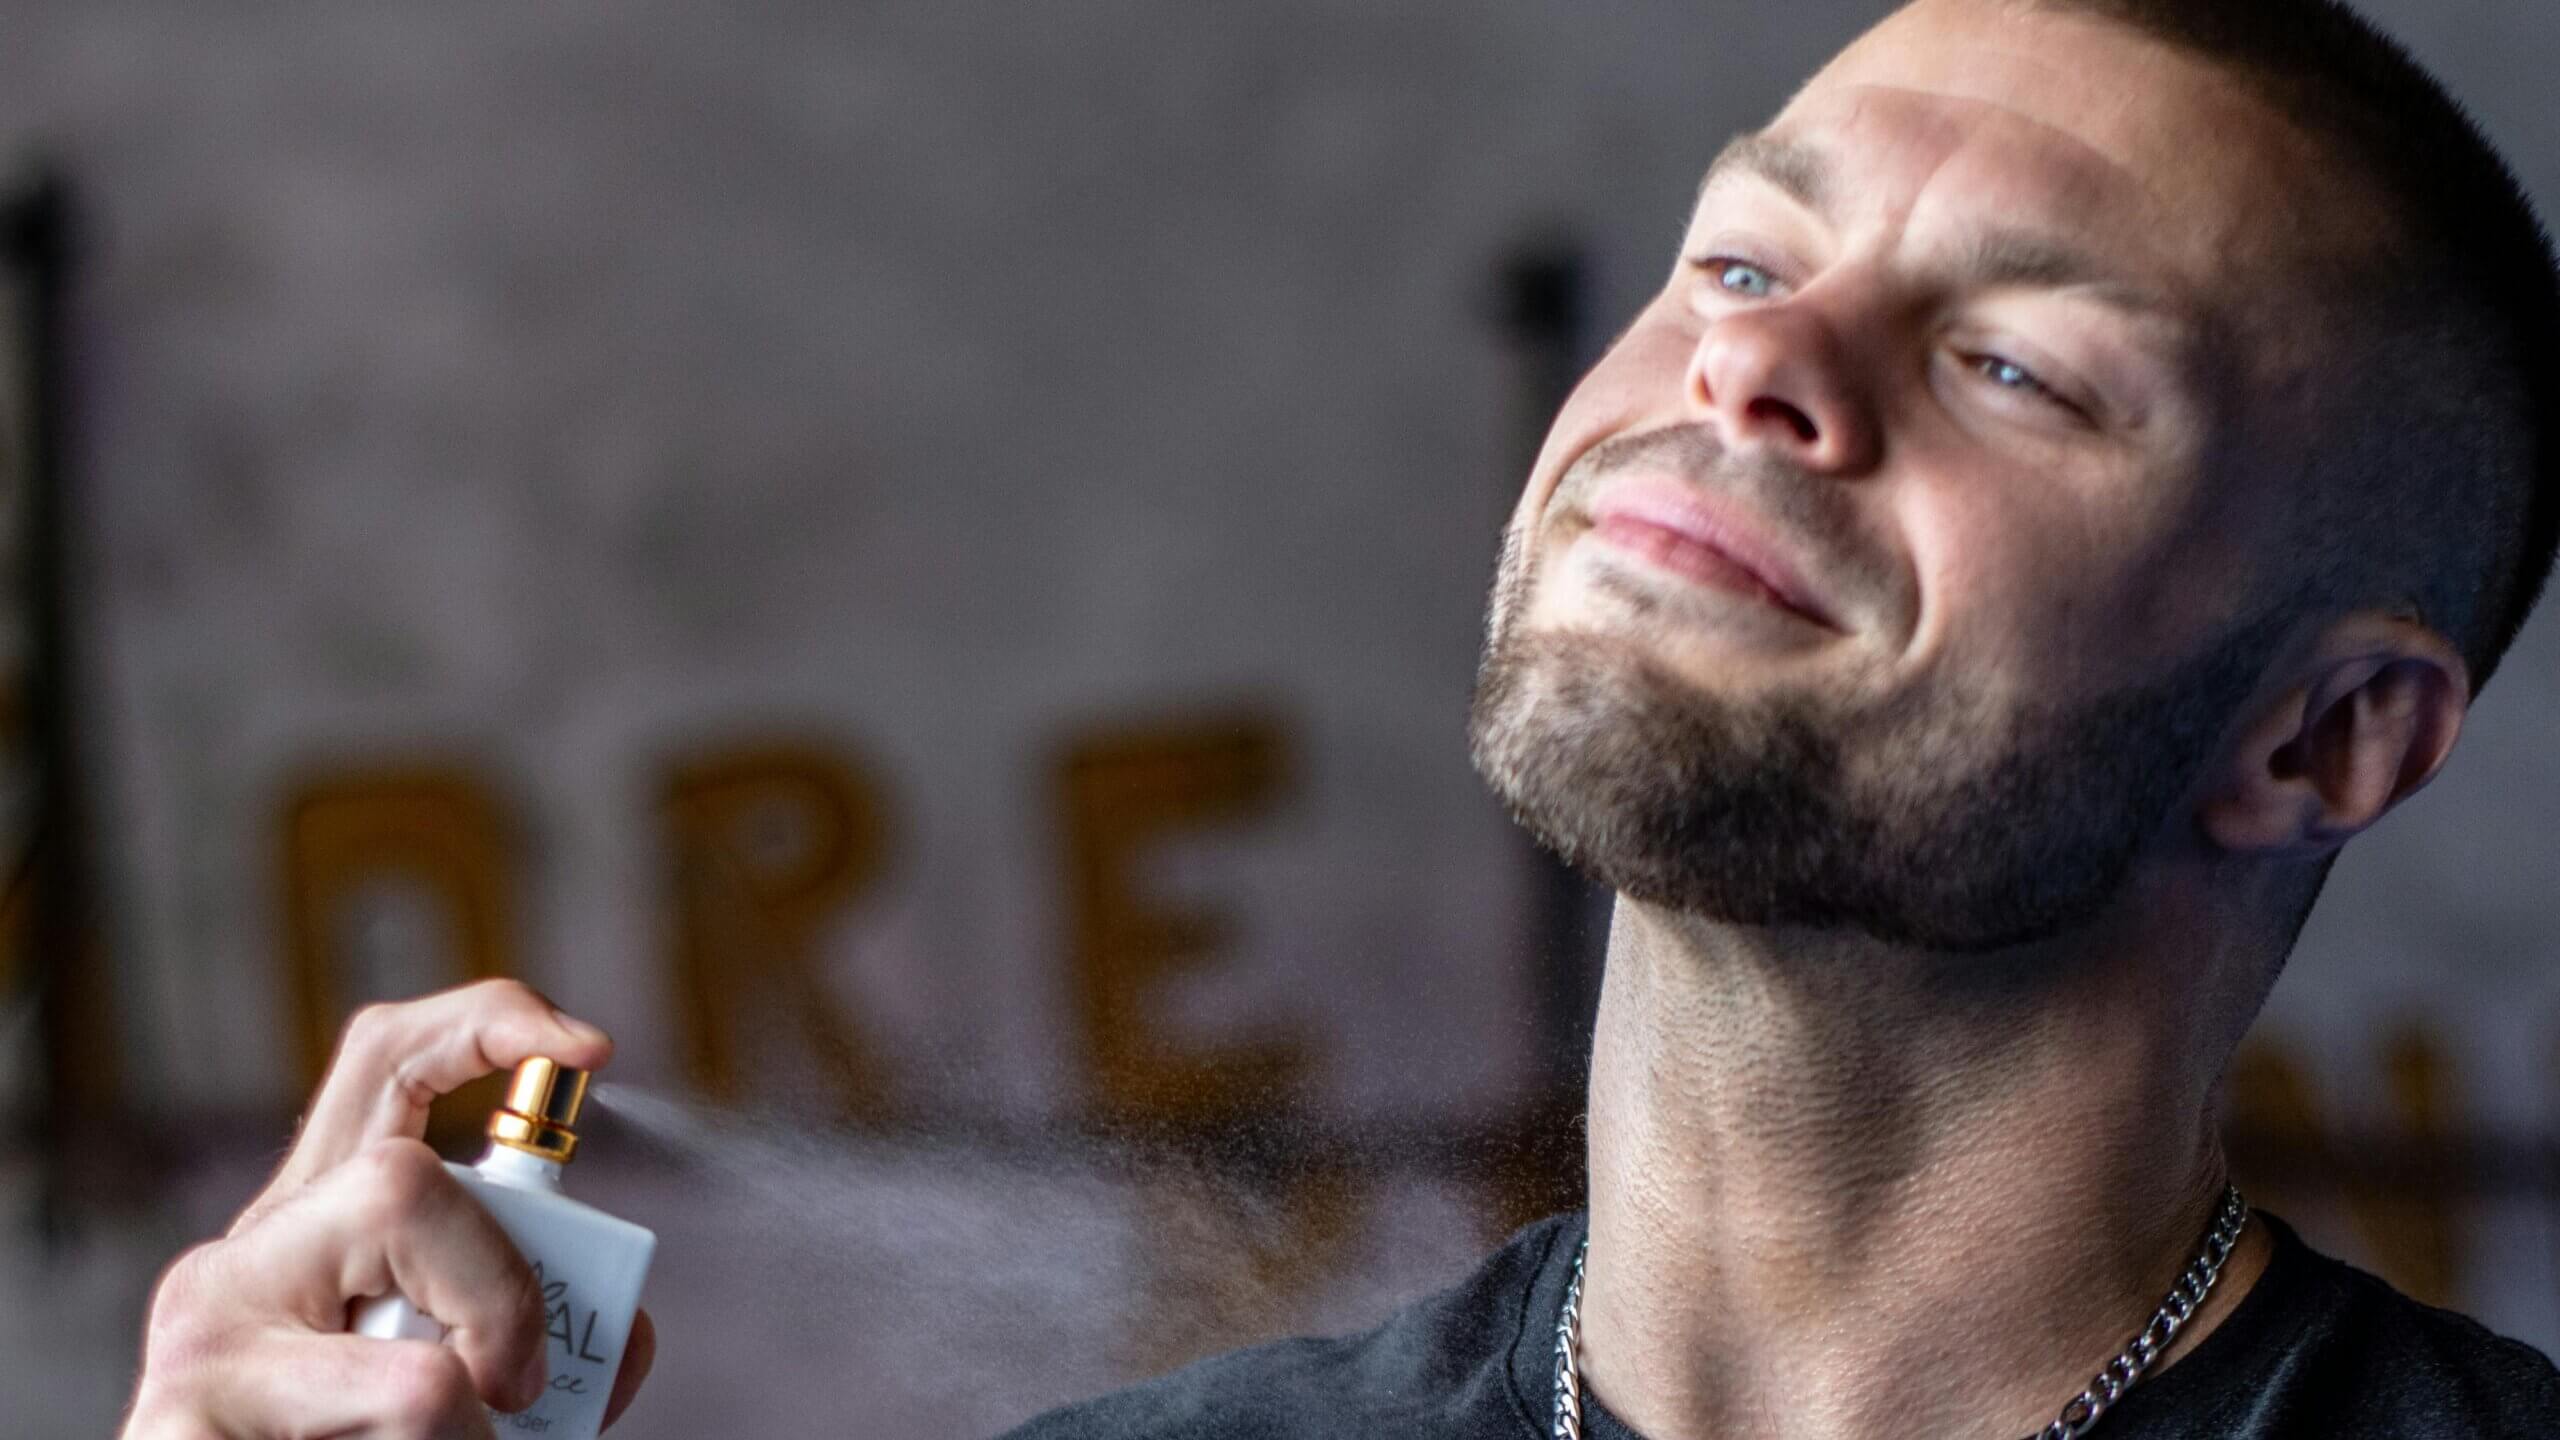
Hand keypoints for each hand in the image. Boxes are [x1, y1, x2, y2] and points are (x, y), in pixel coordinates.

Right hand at [121, 979, 657, 1437]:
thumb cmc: (369, 1437)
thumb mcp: (448, 1368)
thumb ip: (521, 1319)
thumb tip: (622, 1330)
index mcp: (309, 1227)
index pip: (386, 1063)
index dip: (490, 1025)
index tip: (590, 1049)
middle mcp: (237, 1265)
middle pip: (403, 1184)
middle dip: (501, 1299)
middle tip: (513, 1390)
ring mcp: (196, 1349)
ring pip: (420, 1378)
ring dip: (472, 1439)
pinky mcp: (176, 1433)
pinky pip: (393, 1430)